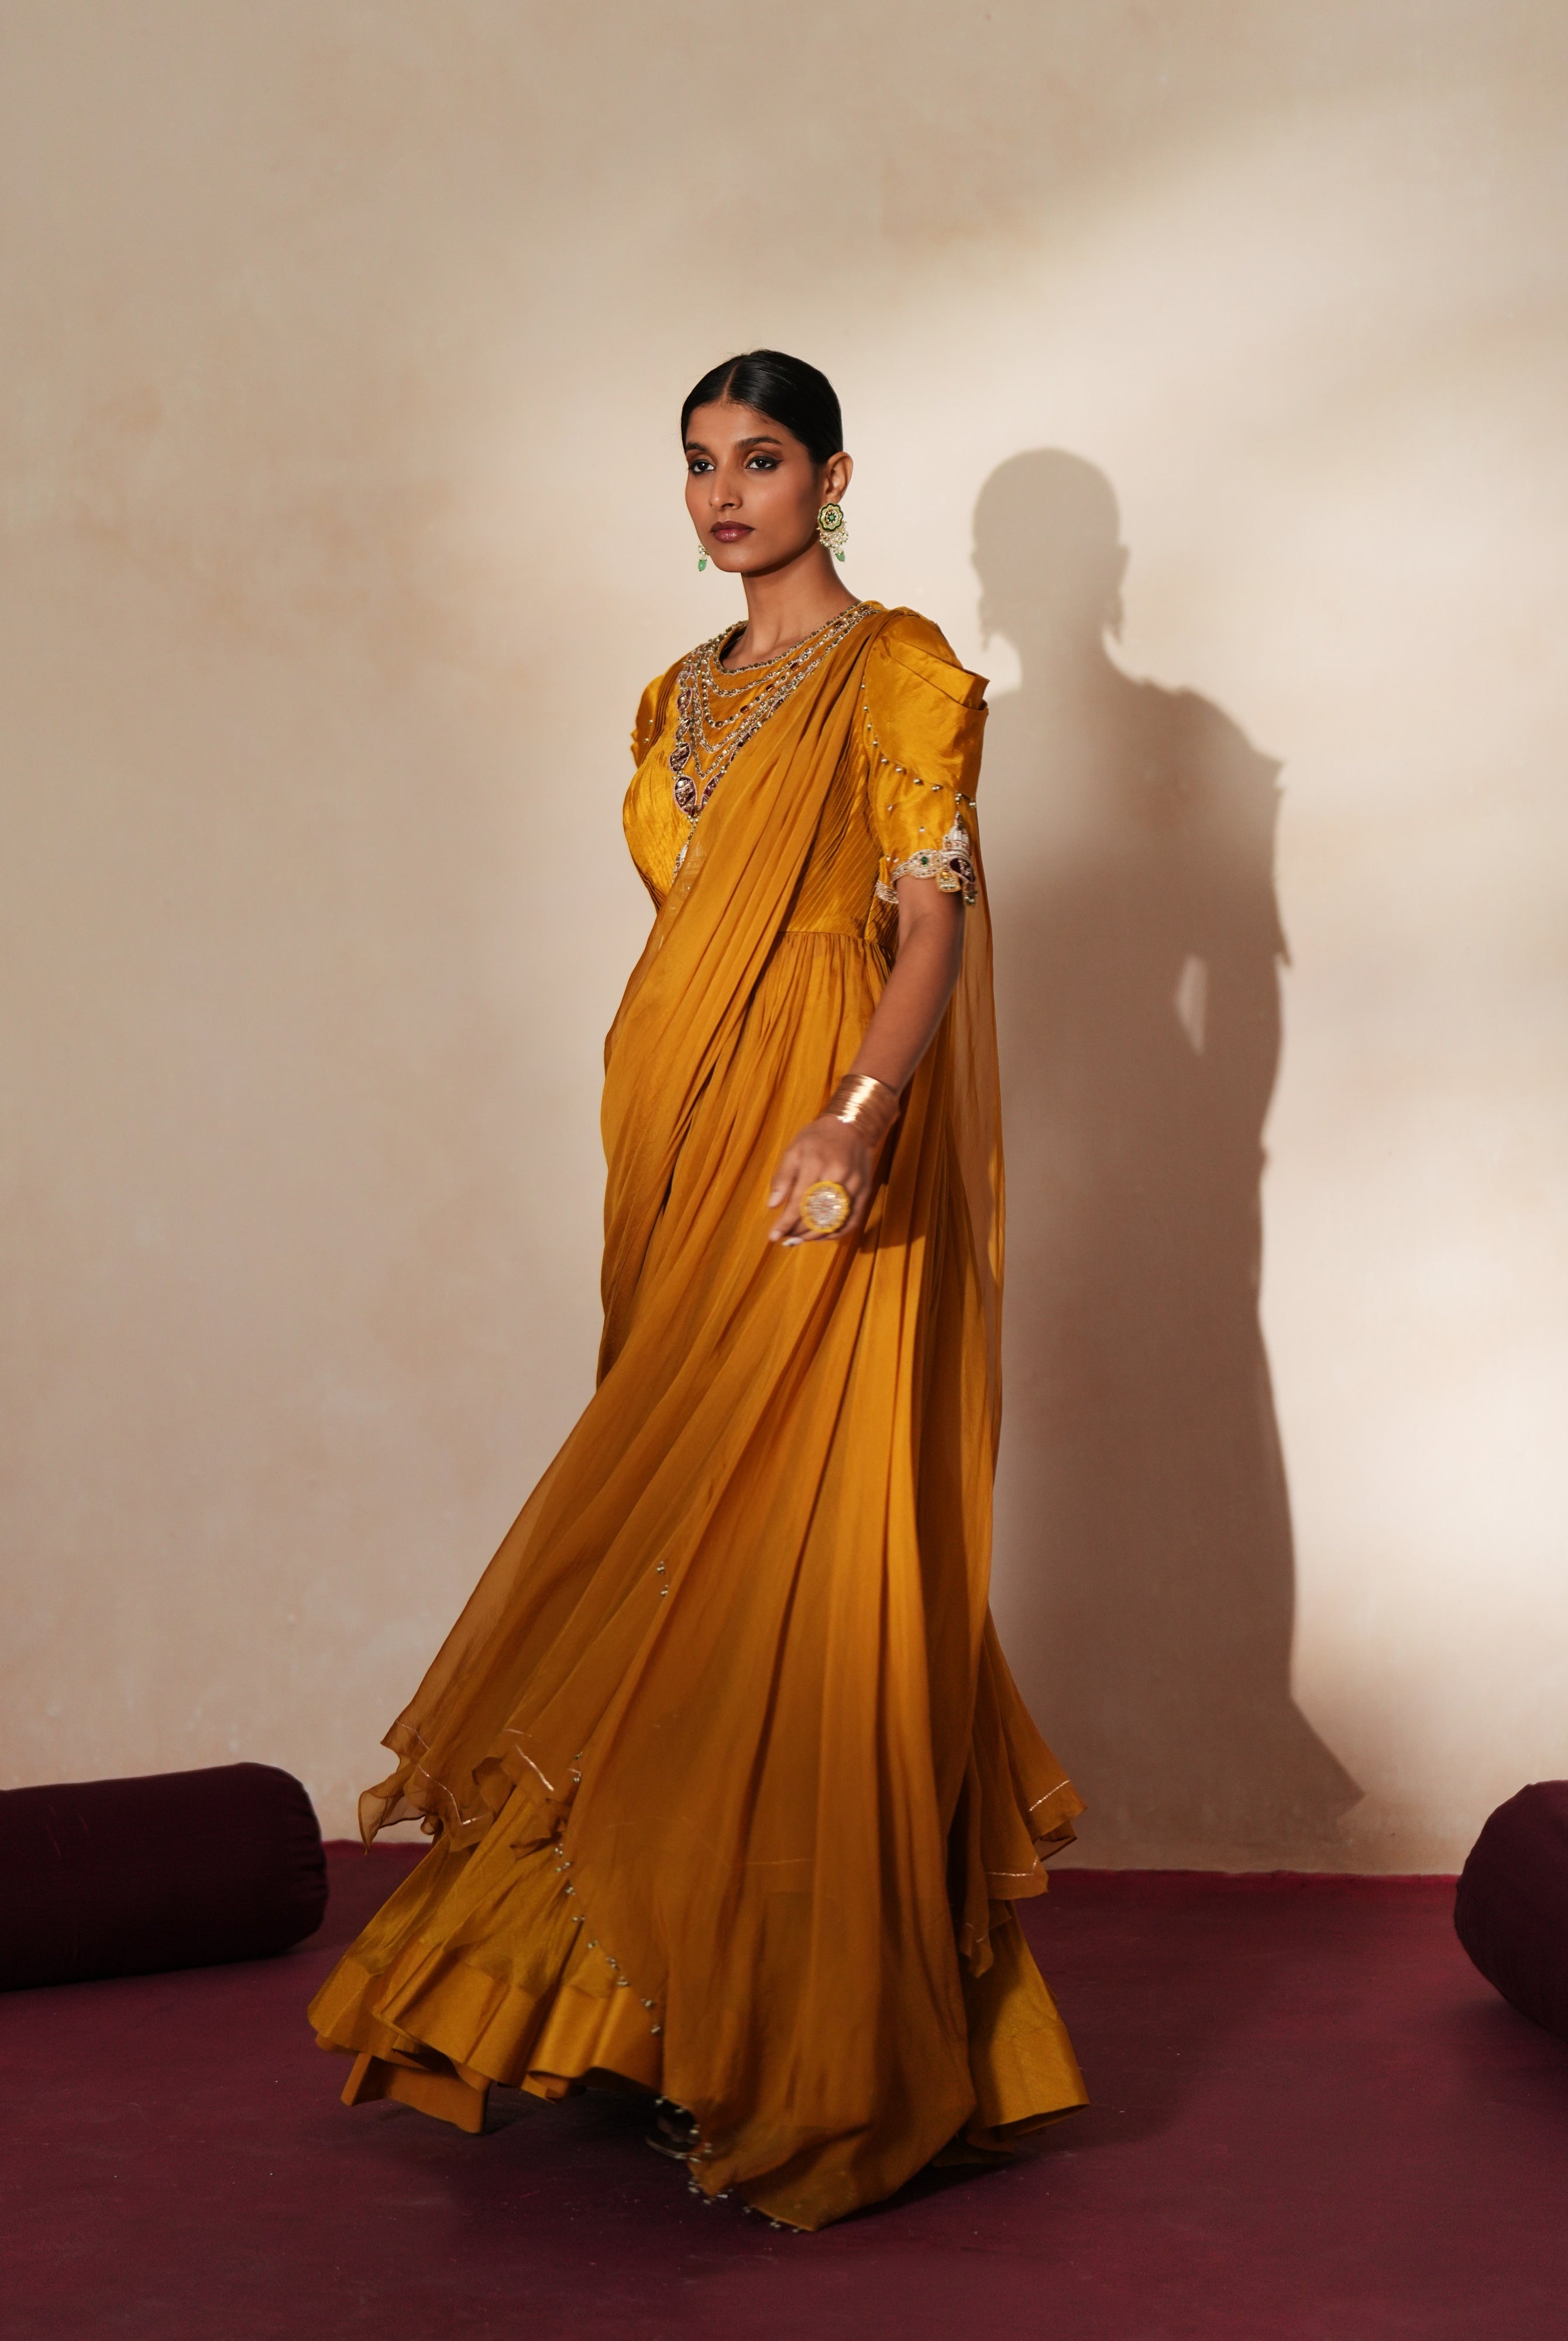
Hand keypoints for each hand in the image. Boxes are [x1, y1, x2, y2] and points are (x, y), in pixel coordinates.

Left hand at [767, 1115, 874, 1245]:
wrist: (851, 1126)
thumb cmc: (817, 1138)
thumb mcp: (794, 1151)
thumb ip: (782, 1178)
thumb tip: (772, 1205)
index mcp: (816, 1164)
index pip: (799, 1201)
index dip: (786, 1222)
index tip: (774, 1236)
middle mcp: (838, 1176)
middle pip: (817, 1214)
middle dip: (799, 1231)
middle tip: (786, 1239)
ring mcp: (854, 1185)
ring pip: (835, 1221)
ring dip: (815, 1235)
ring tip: (800, 1240)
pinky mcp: (865, 1191)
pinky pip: (852, 1220)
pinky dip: (837, 1233)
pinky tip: (822, 1237)